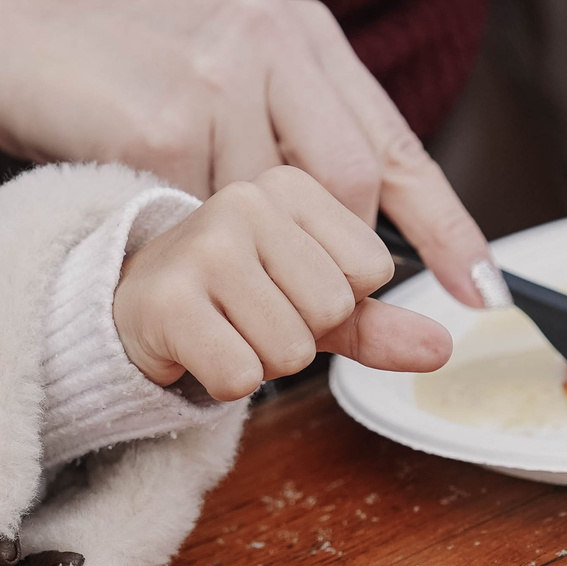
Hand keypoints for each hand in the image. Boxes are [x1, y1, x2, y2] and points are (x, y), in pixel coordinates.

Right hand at [0, 0, 507, 308]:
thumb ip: (291, 165)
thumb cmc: (111, 75)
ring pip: (272, 219)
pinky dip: (179, 242)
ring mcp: (217, 79)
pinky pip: (202, 223)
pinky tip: (147, 216)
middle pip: (348, 190)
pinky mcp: (160, 123)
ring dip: (238, 256)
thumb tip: (375, 286)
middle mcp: (273, 42)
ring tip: (187, 234)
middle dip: (326, 262)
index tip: (480, 289)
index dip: (443, 224)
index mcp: (301, 32)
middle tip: (287, 294)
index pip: (394, 143)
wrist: (3, 23)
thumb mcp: (221, 99)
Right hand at [112, 167, 451, 400]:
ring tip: (219, 327)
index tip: (279, 287)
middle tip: (244, 313)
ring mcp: (204, 245)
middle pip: (331, 310)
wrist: (124, 303)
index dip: (332, 300)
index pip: (370, 270)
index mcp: (289, 184)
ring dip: (259, 360)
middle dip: (296, 335)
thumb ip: (375, 319)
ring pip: (291, 350)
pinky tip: (192, 346)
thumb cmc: (225, 292)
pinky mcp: (169, 299)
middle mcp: (245, 199)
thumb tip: (442, 348)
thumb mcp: (308, 298)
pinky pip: (242, 376)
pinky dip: (223, 380)